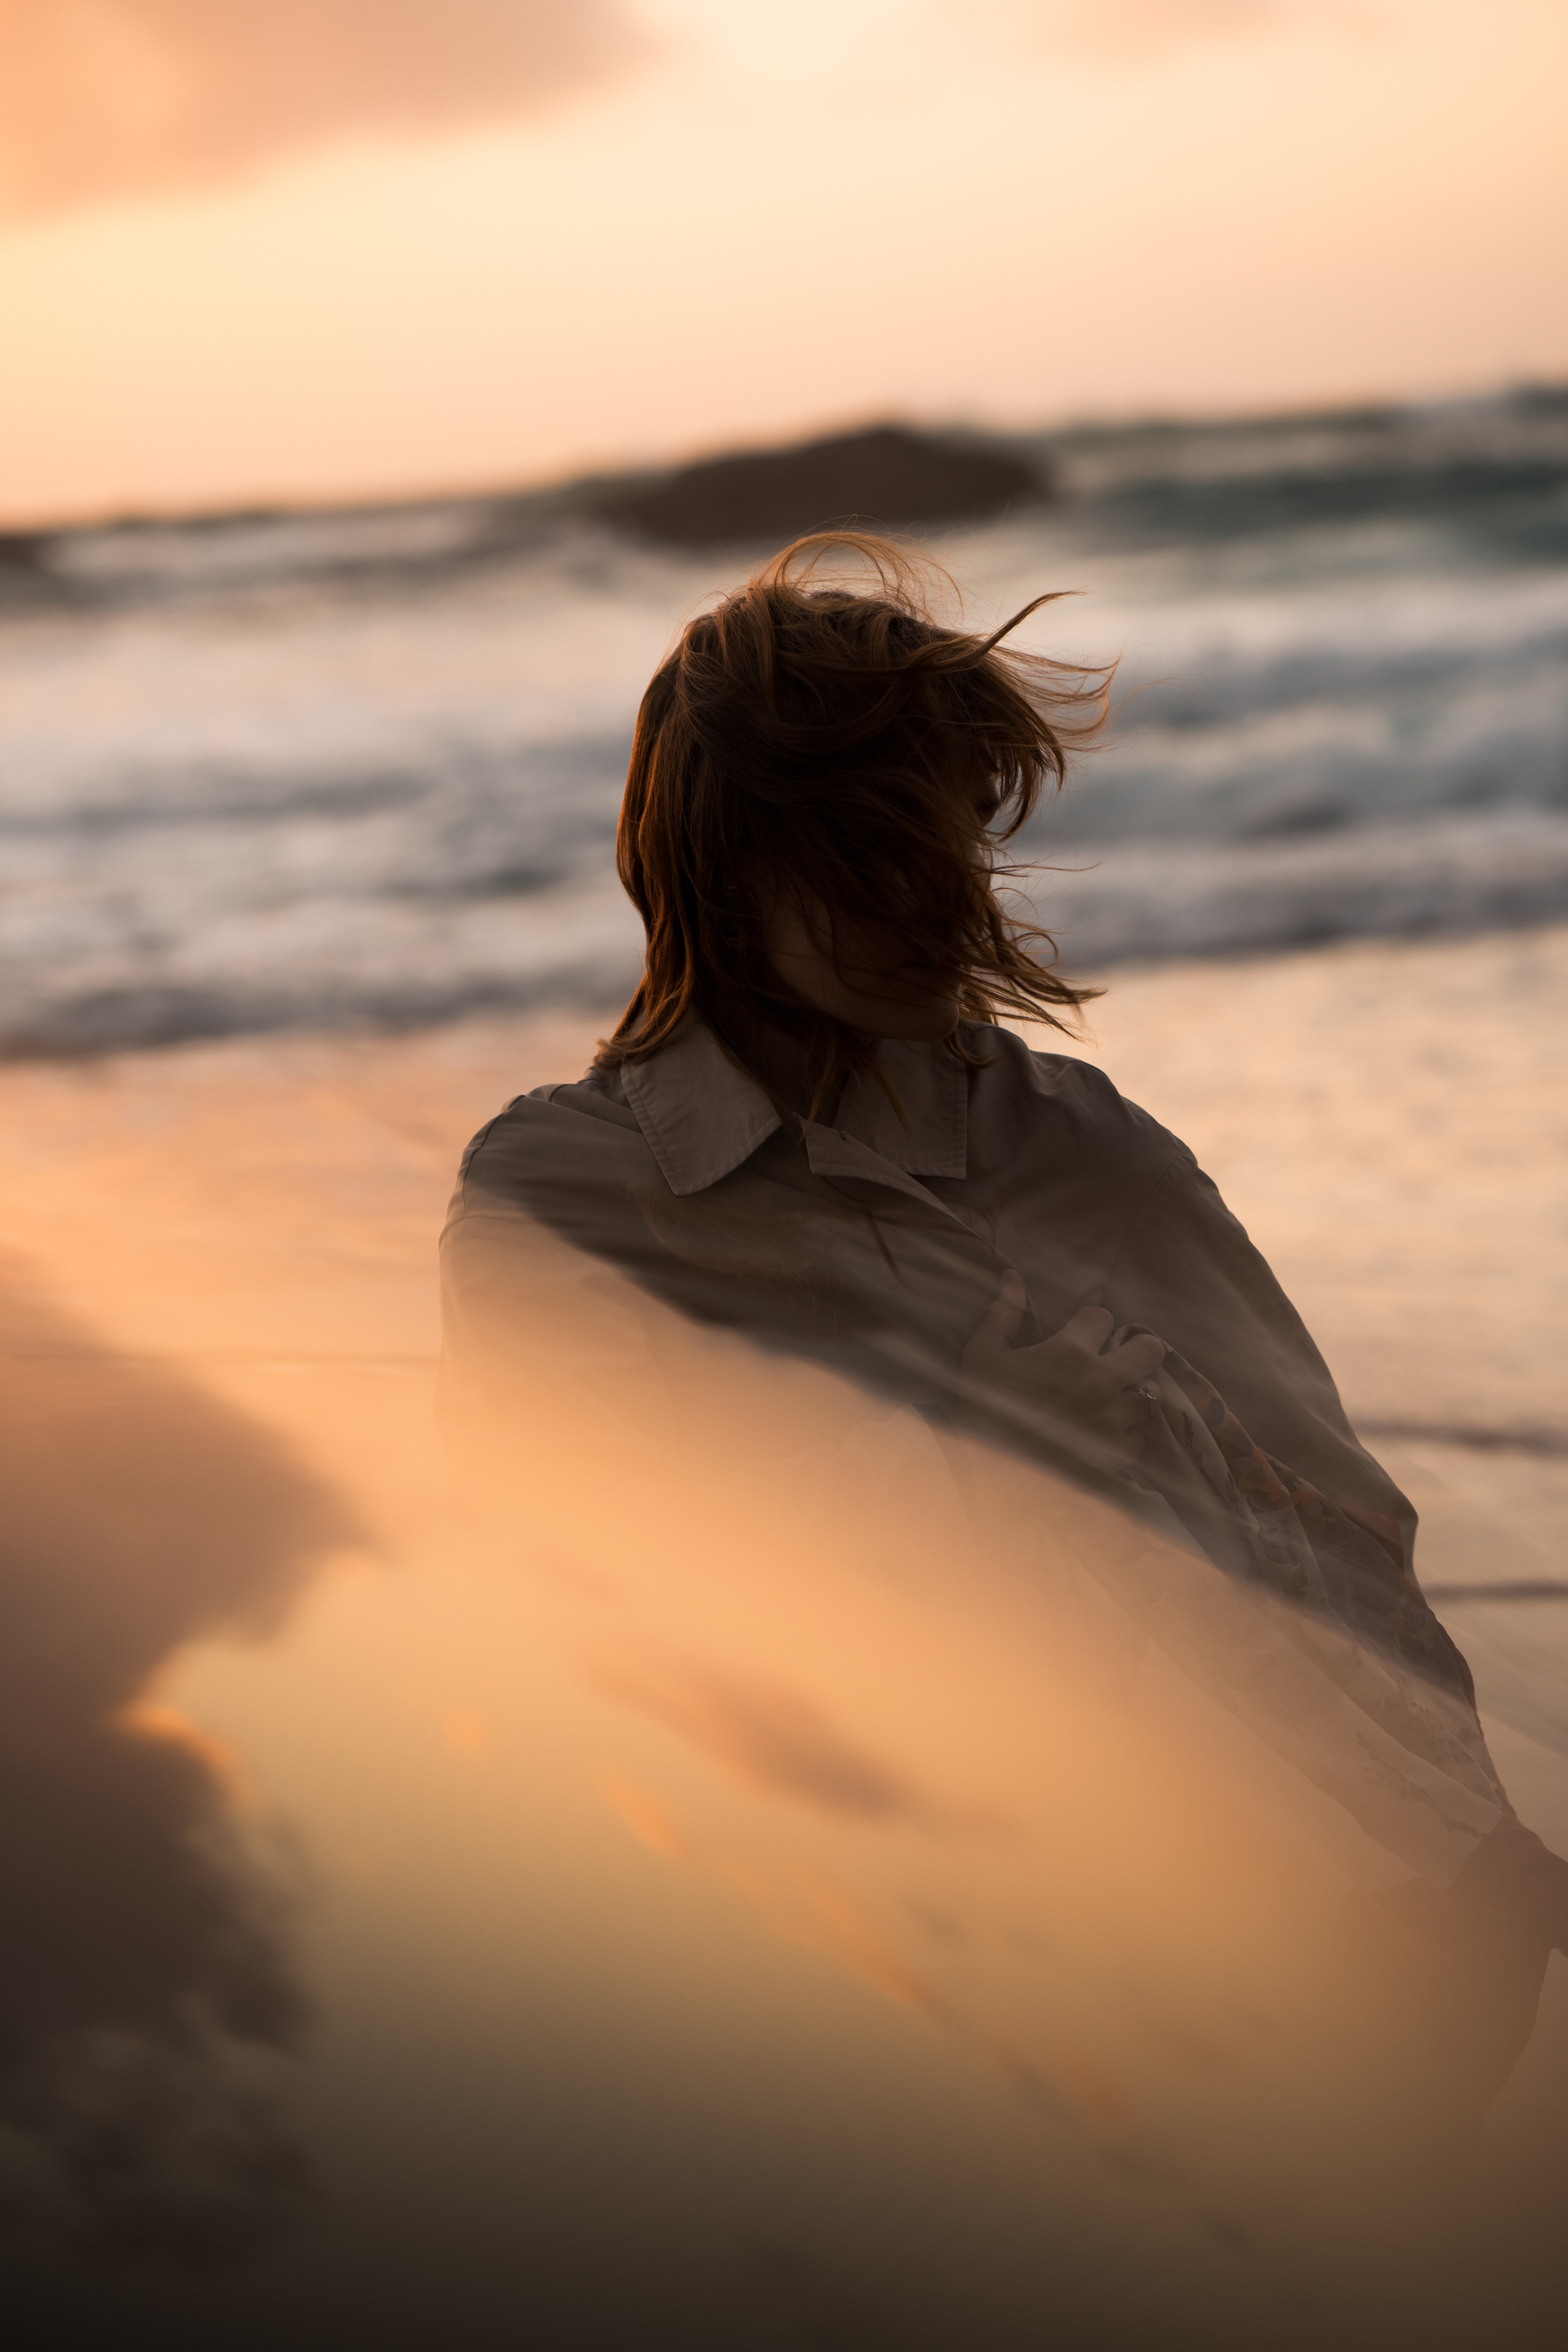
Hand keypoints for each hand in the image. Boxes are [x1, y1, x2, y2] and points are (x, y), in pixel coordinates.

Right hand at [960, 1271, 1166, 1470]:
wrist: (990, 1477)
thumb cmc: (981, 1411)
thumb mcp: (981, 1356)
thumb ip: (1002, 1314)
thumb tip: (1012, 1275)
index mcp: (1069, 1352)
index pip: (1103, 1316)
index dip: (1091, 1323)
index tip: (1080, 1336)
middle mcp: (1101, 1381)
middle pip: (1150, 1349)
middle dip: (1137, 1350)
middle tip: (1117, 1362)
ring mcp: (1114, 1419)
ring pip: (1149, 1394)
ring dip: (1131, 1396)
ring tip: (1108, 1403)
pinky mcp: (1119, 1454)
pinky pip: (1139, 1436)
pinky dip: (1125, 1435)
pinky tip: (1103, 1436)